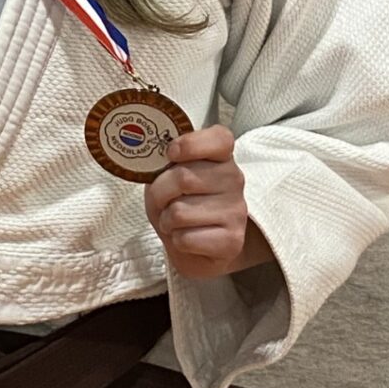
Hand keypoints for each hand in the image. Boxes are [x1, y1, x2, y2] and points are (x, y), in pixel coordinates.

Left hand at [144, 123, 250, 280]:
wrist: (195, 248)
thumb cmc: (179, 203)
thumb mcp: (167, 176)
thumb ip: (164, 164)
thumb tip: (152, 160)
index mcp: (221, 156)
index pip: (219, 139)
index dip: (190, 144)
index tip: (171, 153)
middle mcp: (234, 179)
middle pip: (184, 177)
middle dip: (160, 192)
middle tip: (162, 200)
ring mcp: (236, 211)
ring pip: (180, 212)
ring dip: (167, 220)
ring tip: (175, 221)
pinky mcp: (232, 241)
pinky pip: (186, 238)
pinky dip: (176, 240)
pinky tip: (187, 238)